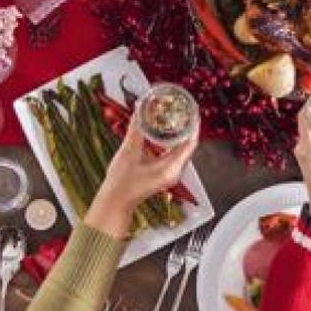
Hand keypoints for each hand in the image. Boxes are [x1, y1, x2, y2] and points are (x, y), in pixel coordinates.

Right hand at [83, 120, 197, 239]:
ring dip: (181, 134)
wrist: (116, 201)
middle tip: (185, 111)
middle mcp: (174, 172)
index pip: (191, 144)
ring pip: (182, 149)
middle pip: (189, 145)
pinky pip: (175, 154)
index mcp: (171, 168)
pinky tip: (166, 132)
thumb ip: (136, 129)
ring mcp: (170, 173)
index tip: (193, 113)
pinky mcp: (165, 173)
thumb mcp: (128, 152)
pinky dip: (173, 142)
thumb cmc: (122, 184)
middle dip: (188, 127)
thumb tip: (140, 110)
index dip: (194, 126)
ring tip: (178, 118)